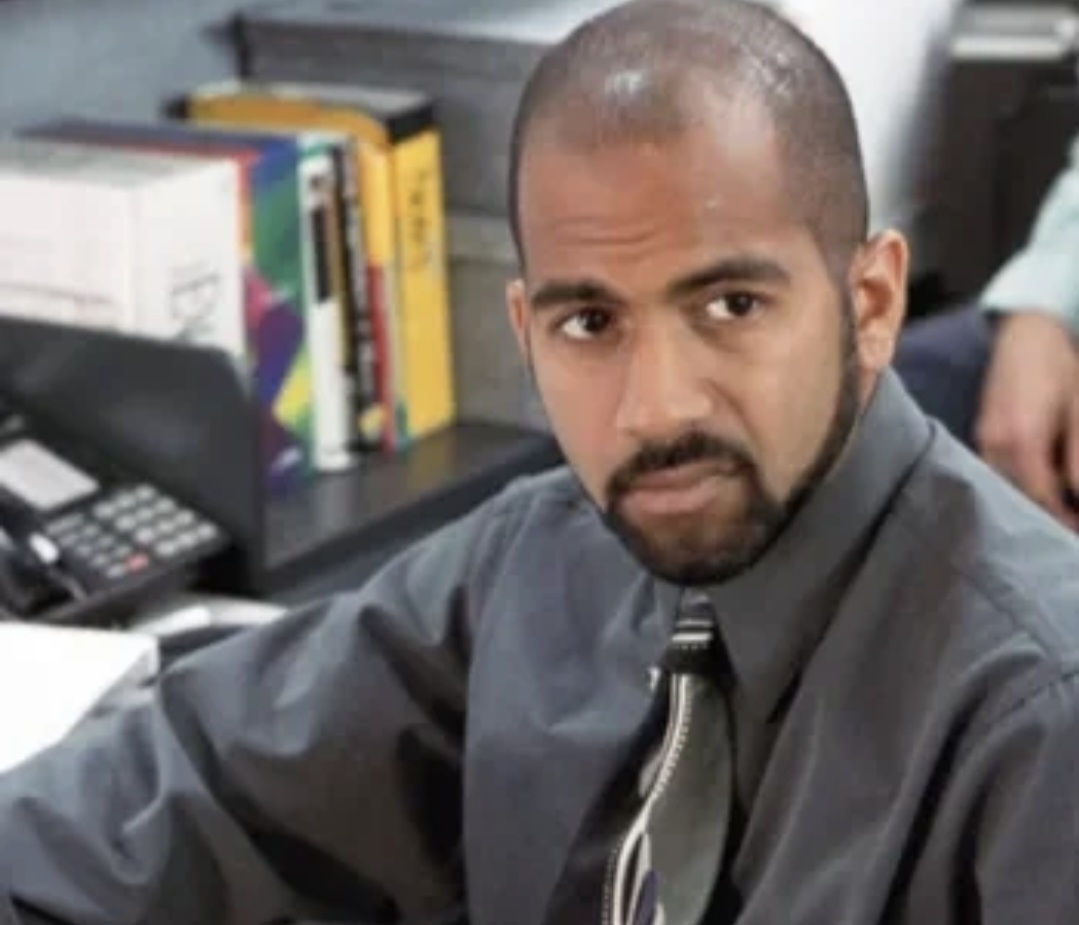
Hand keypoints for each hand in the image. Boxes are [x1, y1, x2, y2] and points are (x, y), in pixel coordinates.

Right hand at [976, 312, 1078, 527]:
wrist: (1025, 335)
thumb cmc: (1060, 369)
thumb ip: (1078, 457)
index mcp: (1022, 441)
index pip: (1042, 499)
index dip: (1063, 522)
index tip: (1076, 536)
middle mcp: (995, 447)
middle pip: (1020, 499)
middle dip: (1048, 517)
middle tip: (1071, 529)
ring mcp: (984, 442)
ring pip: (1007, 489)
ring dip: (1033, 503)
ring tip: (1061, 510)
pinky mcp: (983, 437)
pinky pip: (999, 474)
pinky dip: (1020, 486)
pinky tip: (1042, 487)